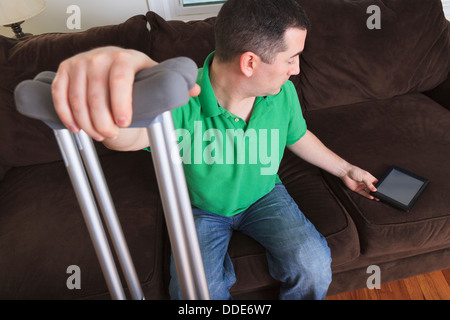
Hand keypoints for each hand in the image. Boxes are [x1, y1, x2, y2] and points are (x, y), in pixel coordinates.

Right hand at [51, 46, 200, 141]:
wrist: (115, 68)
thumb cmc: (138, 78)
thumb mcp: (157, 79)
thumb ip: (175, 85)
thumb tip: (194, 90)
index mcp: (127, 58)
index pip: (121, 78)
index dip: (121, 102)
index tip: (124, 123)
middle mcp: (102, 56)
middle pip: (96, 93)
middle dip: (103, 120)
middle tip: (111, 135)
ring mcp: (81, 62)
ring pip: (76, 97)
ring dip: (86, 121)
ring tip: (98, 134)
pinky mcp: (65, 70)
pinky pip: (59, 94)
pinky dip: (65, 113)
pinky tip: (76, 127)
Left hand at [341, 166, 378, 199]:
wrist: (345, 172)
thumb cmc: (354, 171)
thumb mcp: (364, 177)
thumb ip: (369, 184)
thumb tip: (375, 190)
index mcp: (369, 178)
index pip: (376, 183)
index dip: (380, 186)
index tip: (383, 190)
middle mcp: (366, 182)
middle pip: (372, 188)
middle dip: (376, 192)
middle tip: (381, 196)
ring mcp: (362, 186)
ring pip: (368, 192)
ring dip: (372, 195)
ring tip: (377, 198)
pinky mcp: (357, 189)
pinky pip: (363, 193)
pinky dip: (367, 195)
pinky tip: (371, 197)